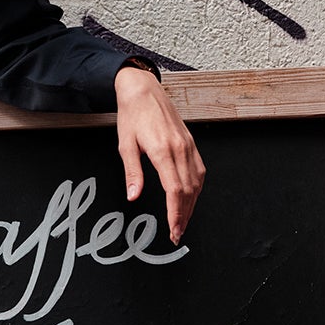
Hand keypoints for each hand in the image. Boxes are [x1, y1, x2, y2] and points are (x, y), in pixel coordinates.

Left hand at [114, 66, 205, 243]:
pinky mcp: (191, 143)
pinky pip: (199, 171)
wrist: (144, 90)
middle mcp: (180, 149)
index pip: (175, 190)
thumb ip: (132, 172)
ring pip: (196, 183)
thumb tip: (134, 195)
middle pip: (188, 191)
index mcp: (163, 150)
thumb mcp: (125, 145)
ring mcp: (188, 146)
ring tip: (183, 221)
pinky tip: (190, 198)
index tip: (174, 230)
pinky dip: (196, 188)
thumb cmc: (133, 115)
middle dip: (184, 215)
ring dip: (191, 205)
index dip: (176, 214)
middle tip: (177, 233)